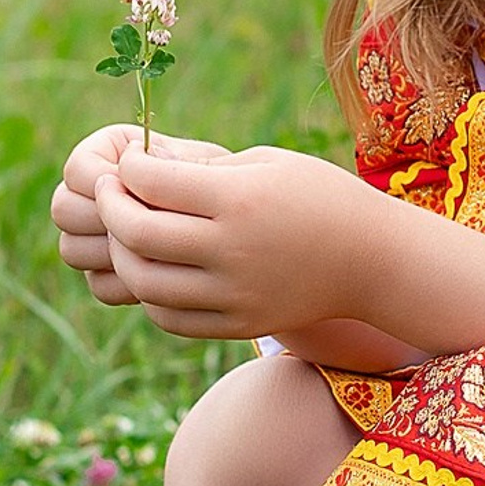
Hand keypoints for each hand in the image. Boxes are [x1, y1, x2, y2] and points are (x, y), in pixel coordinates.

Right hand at [50, 123, 233, 305]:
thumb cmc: (236, 186)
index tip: (144, 193)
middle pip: (64, 209)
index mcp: (113, 151)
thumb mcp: (212, 171)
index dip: (103, 184)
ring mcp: (99, 234)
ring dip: (111, 254)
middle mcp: (96, 191)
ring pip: (74, 249)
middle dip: (101, 220)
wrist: (255, 229)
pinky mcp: (112, 272)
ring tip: (159, 253)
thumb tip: (138, 164)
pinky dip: (124, 284)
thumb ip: (173, 167)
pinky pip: (99, 283)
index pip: (78, 168)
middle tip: (149, 228)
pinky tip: (162, 278)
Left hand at [90, 142, 384, 339]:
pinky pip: (169, 316)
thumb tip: (137, 169)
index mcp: (240, 199)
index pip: (153, 183)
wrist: (372, 260)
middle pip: (139, 234)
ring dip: (122, 253)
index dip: (129, 168)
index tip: (129, 161)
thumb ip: (201, 168)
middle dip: (112, 208)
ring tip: (126, 233)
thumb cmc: (318, 196)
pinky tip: (153, 267)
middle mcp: (233, 249)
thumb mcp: (266, 162)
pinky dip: (148, 293)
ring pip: (144, 282)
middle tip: (111, 192)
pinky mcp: (238, 324)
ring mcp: (234, 293)